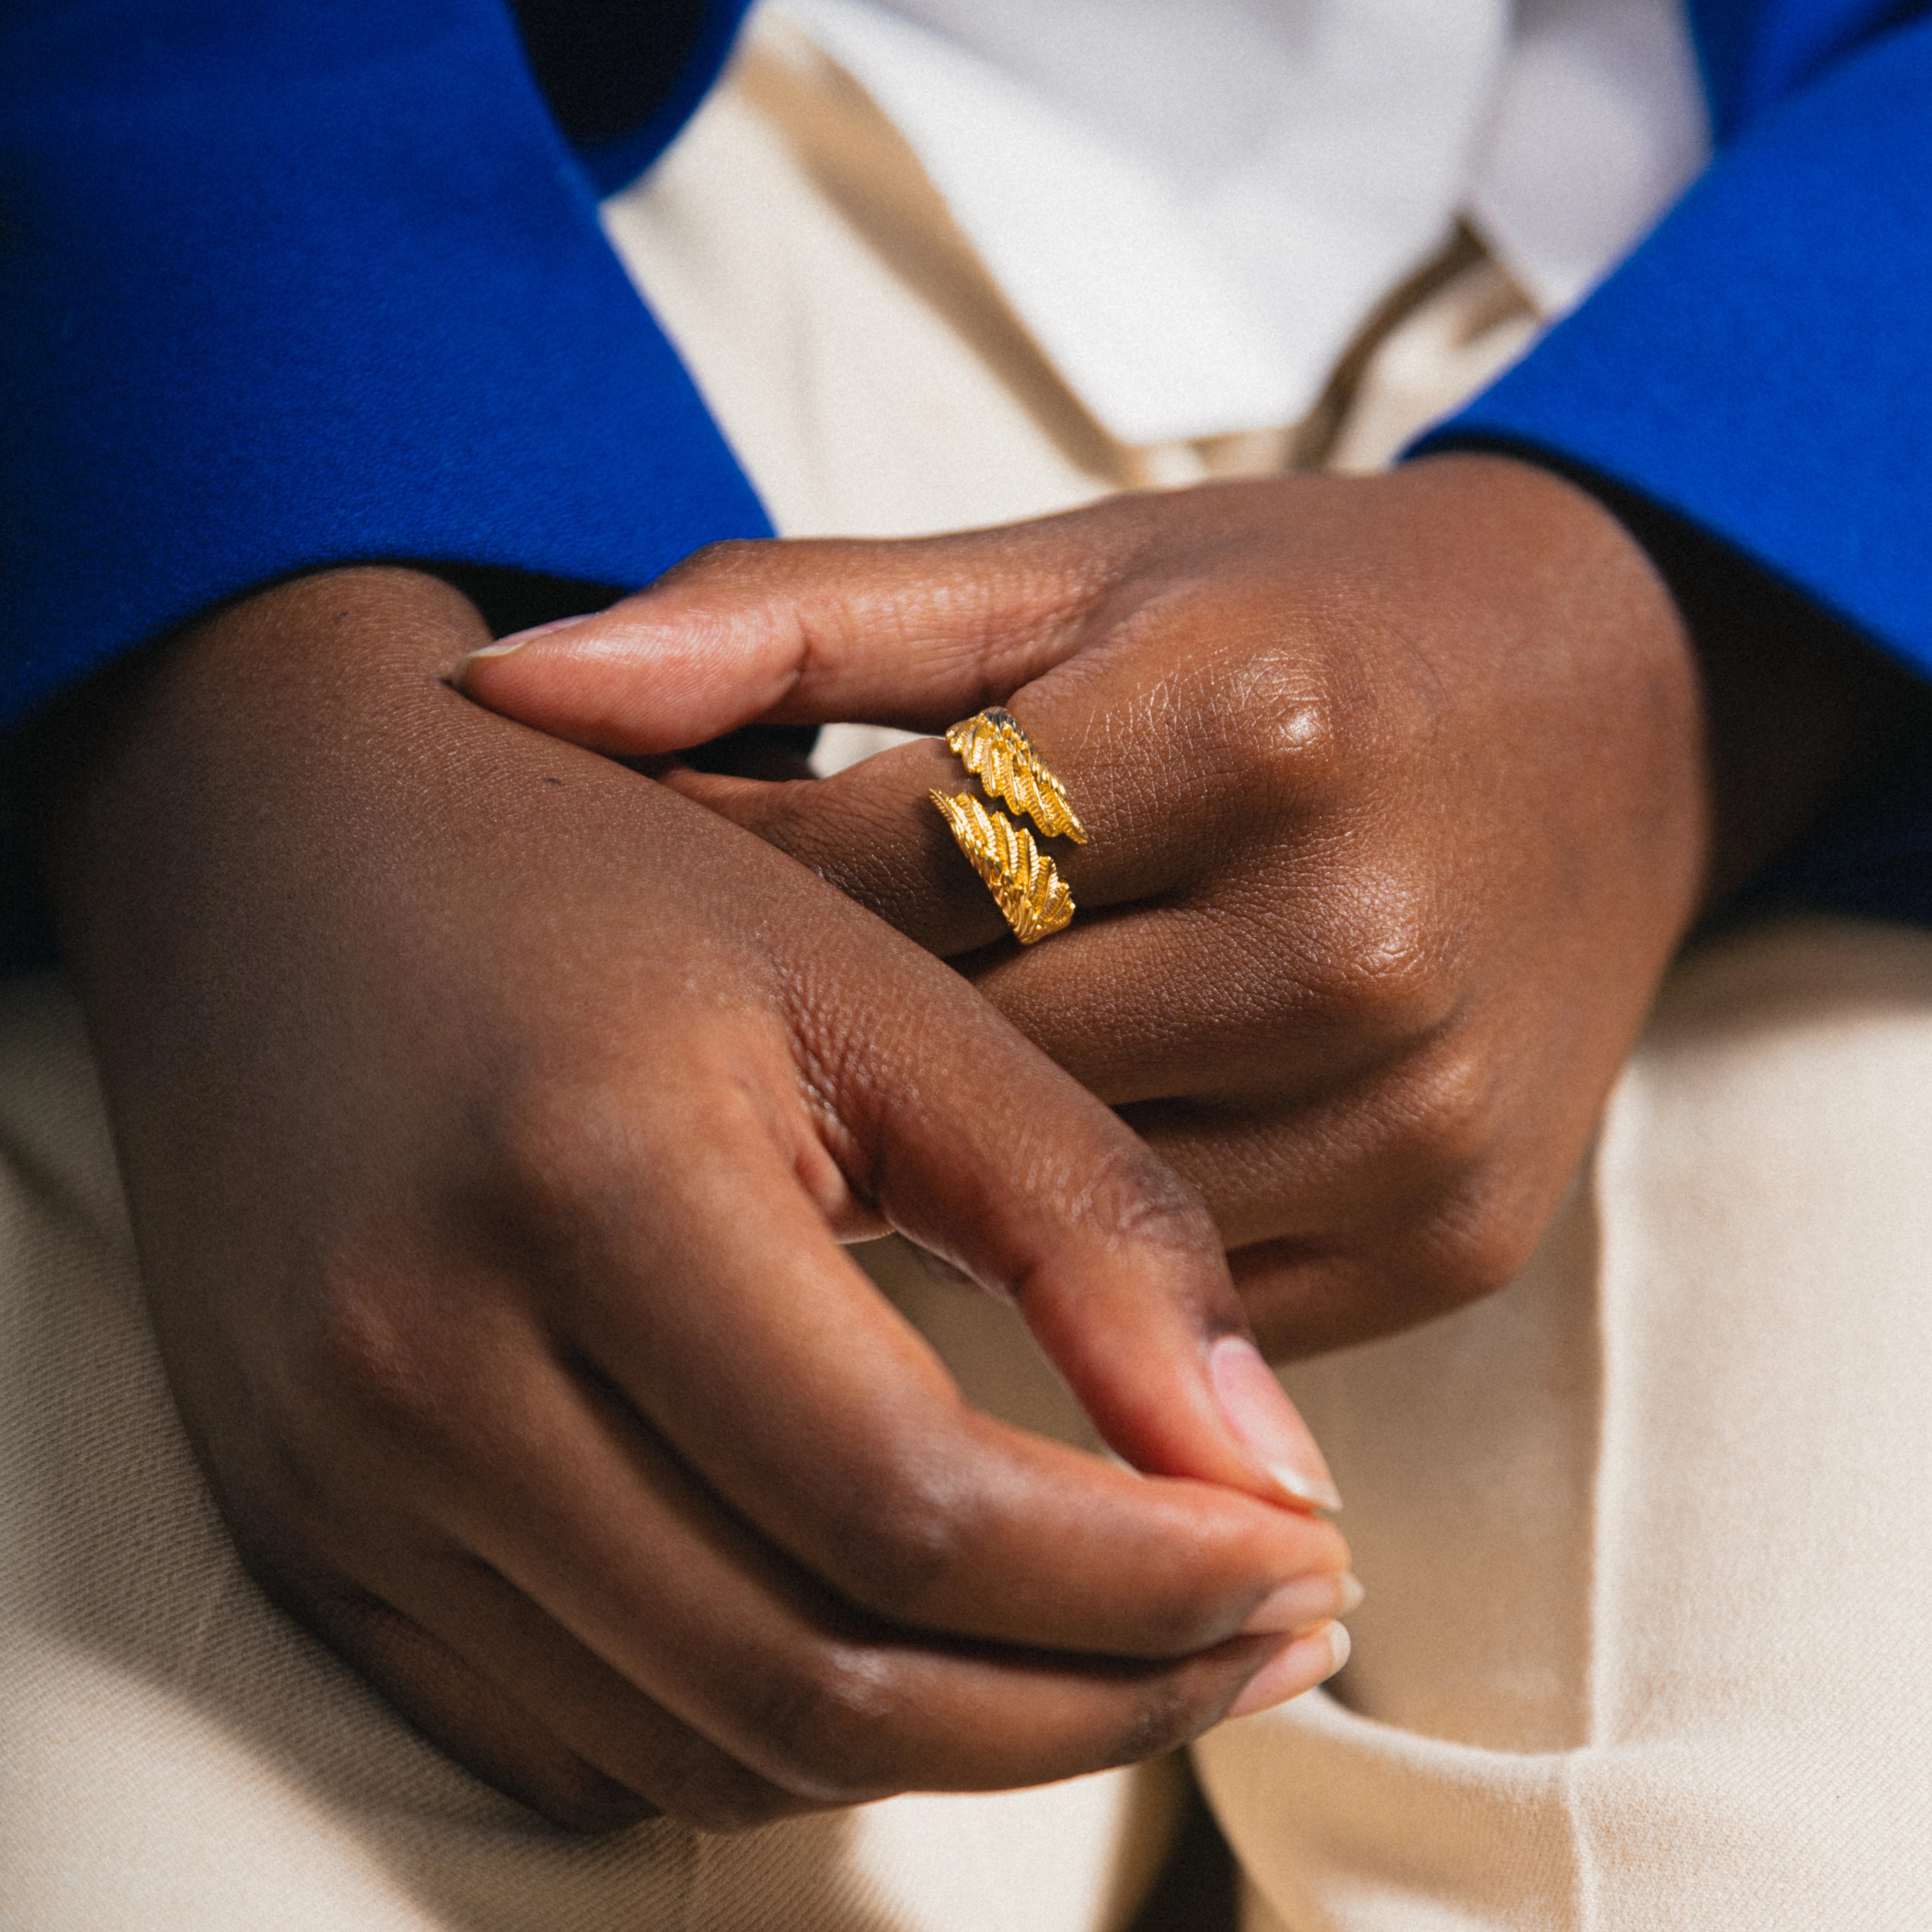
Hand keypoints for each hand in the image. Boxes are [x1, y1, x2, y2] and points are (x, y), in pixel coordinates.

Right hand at [33, 568, 1349, 1831]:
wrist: (284, 859)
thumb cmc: (600, 888)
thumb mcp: (870, 989)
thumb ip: (1082, 1218)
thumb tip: (1266, 1473)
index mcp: (586, 1182)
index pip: (911, 1505)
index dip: (1143, 1581)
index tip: (1300, 1563)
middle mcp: (422, 1368)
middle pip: (816, 1679)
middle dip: (1091, 1703)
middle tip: (1258, 1642)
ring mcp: (340, 1479)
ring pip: (710, 1751)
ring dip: (954, 1738)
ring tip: (1113, 1643)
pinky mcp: (308, 1535)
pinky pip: (575, 1745)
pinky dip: (773, 1736)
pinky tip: (896, 1638)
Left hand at [461, 456, 1718, 1355]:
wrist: (1619, 711)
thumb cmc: (1303, 621)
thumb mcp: (1066, 573)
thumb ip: (789, 624)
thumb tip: (505, 686)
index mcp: (1248, 721)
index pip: (890, 860)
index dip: (725, 879)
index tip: (619, 892)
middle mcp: (1350, 934)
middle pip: (964, 1053)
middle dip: (813, 1039)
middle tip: (689, 1028)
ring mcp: (1417, 1112)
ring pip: (1057, 1208)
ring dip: (929, 1172)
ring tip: (841, 1114)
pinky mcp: (1460, 1236)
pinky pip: (1186, 1304)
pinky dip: (1074, 1267)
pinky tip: (1010, 1198)